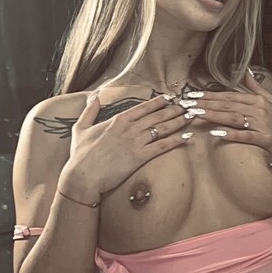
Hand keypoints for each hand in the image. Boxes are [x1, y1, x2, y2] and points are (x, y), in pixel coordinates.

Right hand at [63, 92, 190, 199]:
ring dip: (178, 121)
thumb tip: (94, 96)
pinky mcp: (140, 157)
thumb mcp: (81, 128)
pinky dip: (175, 141)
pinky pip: (162, 146)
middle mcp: (129, 128)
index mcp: (118, 120)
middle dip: (174, 109)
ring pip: (162, 128)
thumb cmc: (80, 155)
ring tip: (191, 116)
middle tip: (187, 105)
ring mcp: (135, 142)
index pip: (142, 108)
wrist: (83, 176)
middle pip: (156, 116)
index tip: (169, 98)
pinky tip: (187, 137)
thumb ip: (89, 111)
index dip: (158, 102)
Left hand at [192, 72, 271, 164]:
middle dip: (206, 104)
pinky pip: (246, 135)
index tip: (194, 95)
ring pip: (234, 117)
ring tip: (197, 114)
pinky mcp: (265, 139)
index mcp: (258, 101)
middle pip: (228, 105)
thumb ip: (256, 88)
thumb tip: (246, 73)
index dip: (210, 95)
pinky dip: (232, 134)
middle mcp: (259, 110)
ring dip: (214, 115)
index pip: (230, 95)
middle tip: (188, 104)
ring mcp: (262, 124)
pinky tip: (218, 133)